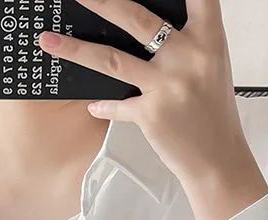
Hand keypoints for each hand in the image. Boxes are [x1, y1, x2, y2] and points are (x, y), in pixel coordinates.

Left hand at [38, 0, 267, 219]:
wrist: (218, 157)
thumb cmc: (212, 111)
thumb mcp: (209, 66)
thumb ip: (186, 42)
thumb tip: (147, 28)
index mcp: (208, 39)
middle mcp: (189, 56)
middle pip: (136, 18)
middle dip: (101, 3)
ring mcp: (168, 84)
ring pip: (111, 59)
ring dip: (75, 49)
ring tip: (49, 41)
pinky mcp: (151, 113)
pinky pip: (116, 105)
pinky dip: (103, 106)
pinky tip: (91, 105)